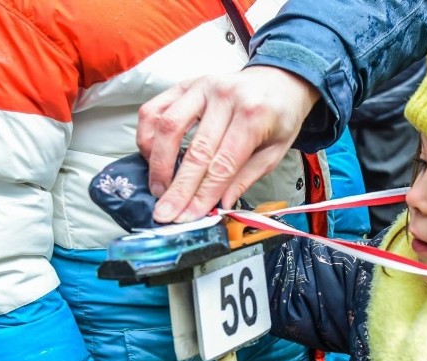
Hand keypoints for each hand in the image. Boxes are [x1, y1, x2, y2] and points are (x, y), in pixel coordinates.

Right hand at [136, 65, 319, 222]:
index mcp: (253, 115)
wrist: (279, 79)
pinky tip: (151, 157)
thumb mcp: (275, 151)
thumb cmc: (278, 116)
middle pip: (195, 150)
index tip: (188, 216)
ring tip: (158, 188)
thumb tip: (221, 204)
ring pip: (168, 127)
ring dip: (158, 164)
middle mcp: (225, 97)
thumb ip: (246, 177)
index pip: (223, 163)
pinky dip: (147, 135)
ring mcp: (201, 87)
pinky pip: (154, 109)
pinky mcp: (183, 85)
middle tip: (165, 213)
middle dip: (178, 188)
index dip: (203, 194)